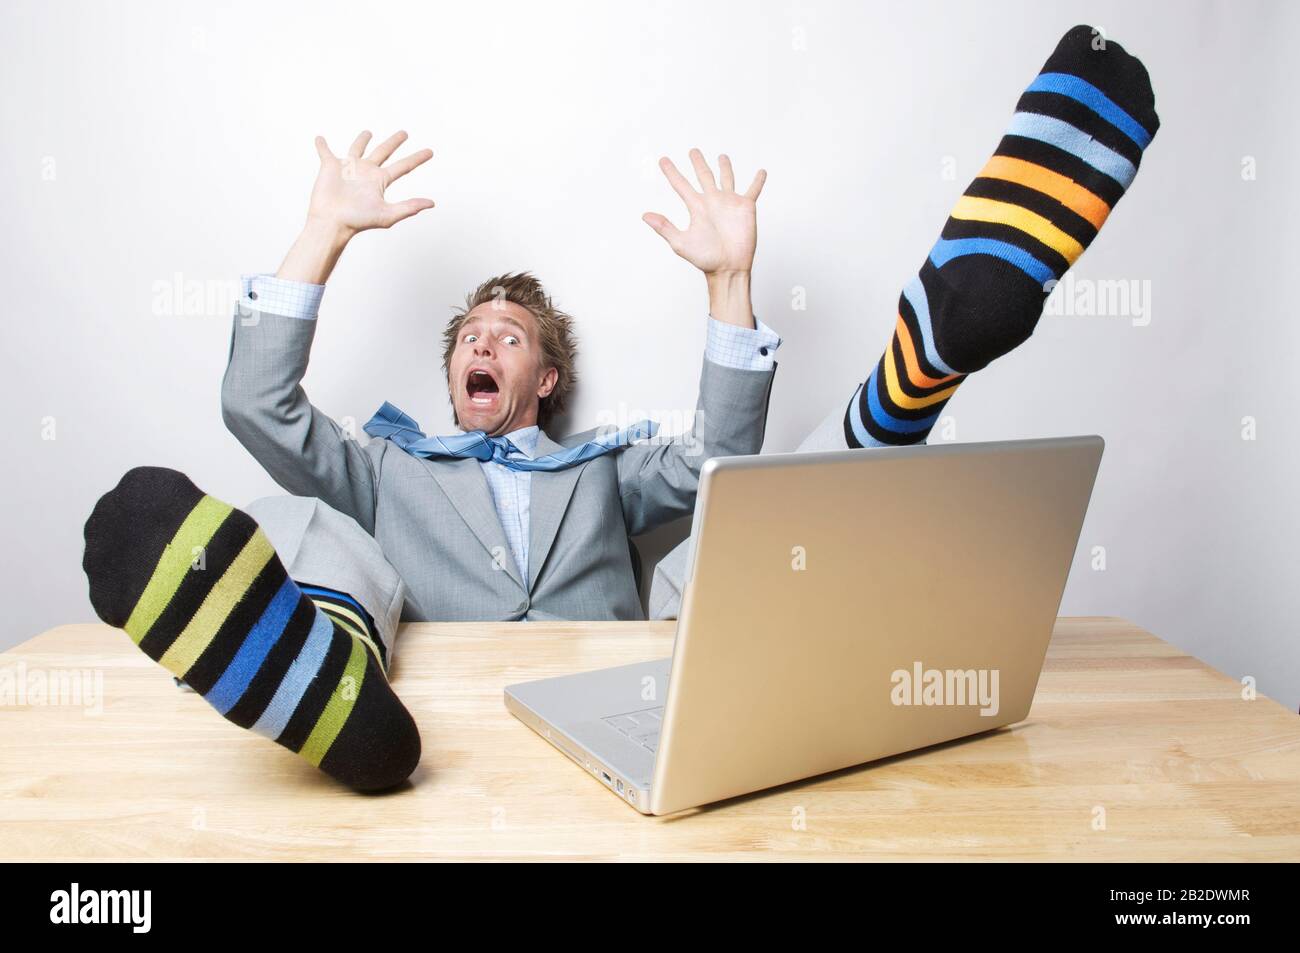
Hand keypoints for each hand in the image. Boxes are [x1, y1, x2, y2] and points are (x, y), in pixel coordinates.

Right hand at [306, 129, 434, 235]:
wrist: (332, 221)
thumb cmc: (358, 221)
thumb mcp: (387, 214)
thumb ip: (409, 207)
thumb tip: (431, 204)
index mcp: (380, 181)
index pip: (403, 166)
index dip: (417, 158)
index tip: (430, 152)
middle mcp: (366, 172)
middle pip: (384, 152)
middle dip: (394, 142)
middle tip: (404, 133)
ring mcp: (348, 168)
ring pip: (357, 149)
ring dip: (362, 140)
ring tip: (368, 133)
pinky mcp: (329, 166)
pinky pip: (325, 152)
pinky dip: (322, 146)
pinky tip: (320, 139)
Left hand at [643, 149, 765, 275]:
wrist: (728, 267)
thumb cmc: (705, 259)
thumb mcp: (681, 242)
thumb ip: (664, 227)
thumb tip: (645, 216)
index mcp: (696, 208)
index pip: (681, 185)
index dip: (671, 172)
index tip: (662, 160)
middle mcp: (712, 202)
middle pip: (703, 176)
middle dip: (698, 163)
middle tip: (693, 151)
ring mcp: (729, 203)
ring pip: (726, 179)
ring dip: (725, 167)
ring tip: (722, 156)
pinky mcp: (746, 207)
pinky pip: (753, 191)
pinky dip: (757, 182)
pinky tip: (761, 172)